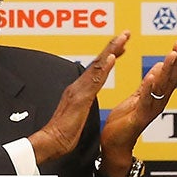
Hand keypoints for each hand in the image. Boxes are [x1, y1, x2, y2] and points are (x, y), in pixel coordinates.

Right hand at [30, 32, 128, 165]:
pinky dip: (104, 67)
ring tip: (122, 39)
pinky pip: (95, 80)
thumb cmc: (62, 133)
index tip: (120, 46)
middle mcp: (78, 86)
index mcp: (78, 90)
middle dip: (112, 46)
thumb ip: (80, 104)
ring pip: (98, 66)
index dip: (109, 56)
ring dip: (111, 50)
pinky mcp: (81, 98)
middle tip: (126, 34)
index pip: (97, 69)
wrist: (50, 142)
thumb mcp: (76, 114)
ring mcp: (79, 90)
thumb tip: (84, 100)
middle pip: (98, 62)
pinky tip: (112, 57)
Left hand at [99, 40, 176, 166]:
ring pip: (161, 88)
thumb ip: (149, 84)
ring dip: (167, 71)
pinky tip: (152, 76)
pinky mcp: (138, 117)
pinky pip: (145, 101)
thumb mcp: (137, 97)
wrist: (115, 144)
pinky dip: (149, 88)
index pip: (170, 75)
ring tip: (171, 55)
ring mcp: (150, 110)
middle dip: (176, 61)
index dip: (176, 60)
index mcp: (156, 97)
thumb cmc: (125, 122)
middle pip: (170, 79)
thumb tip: (159, 66)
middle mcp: (158, 103)